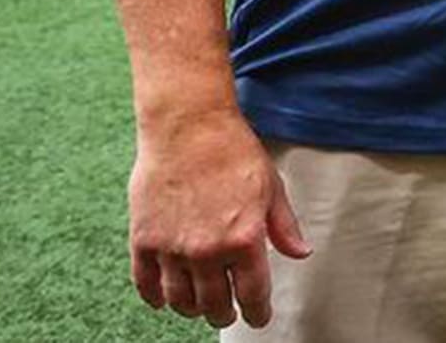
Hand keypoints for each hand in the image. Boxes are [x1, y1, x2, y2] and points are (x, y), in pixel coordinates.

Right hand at [127, 107, 310, 329]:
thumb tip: (301, 253)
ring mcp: (172, 248)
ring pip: (180, 299)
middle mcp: (207, 250)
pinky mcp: (144, 240)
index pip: (252, 294)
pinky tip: (164, 299)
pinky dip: (155, 297)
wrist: (188, 126)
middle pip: (214, 303)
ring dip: (191, 308)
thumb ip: (284, 227)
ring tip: (199, 307)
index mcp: (245, 239)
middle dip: (223, 313)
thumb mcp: (271, 188)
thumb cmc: (233, 152)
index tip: (258, 318)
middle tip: (227, 313)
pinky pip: (146, 283)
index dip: (256, 313)